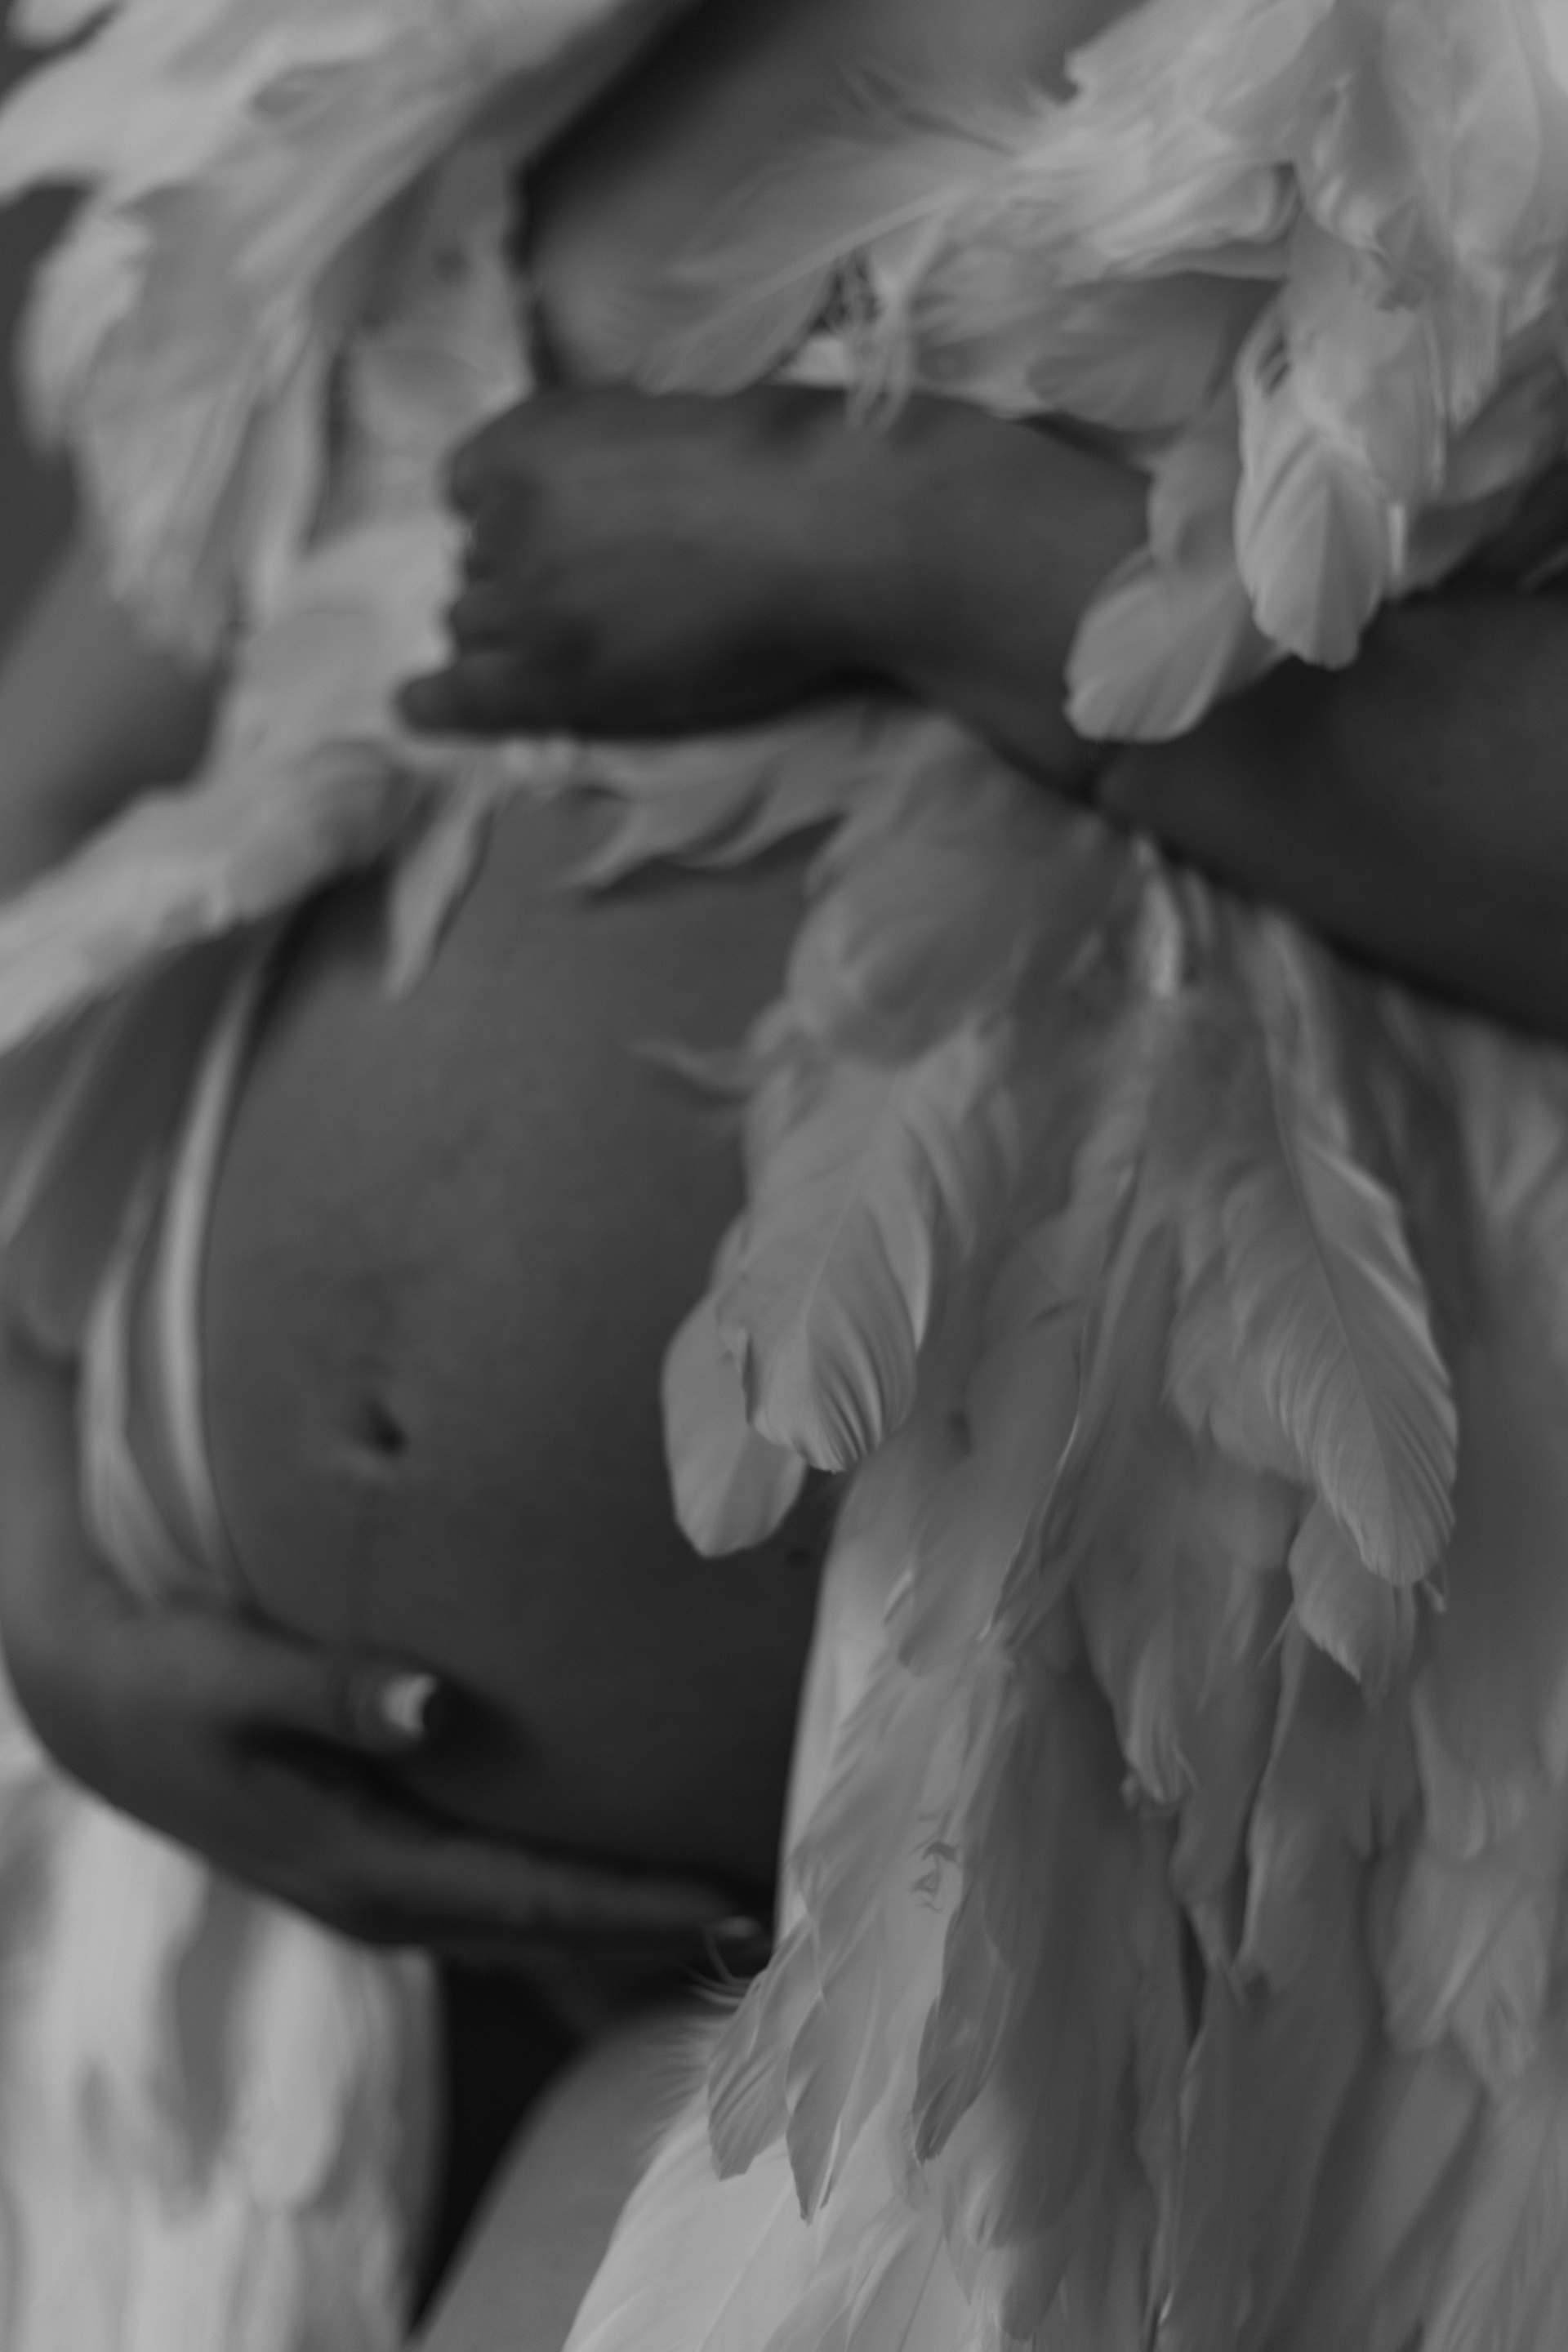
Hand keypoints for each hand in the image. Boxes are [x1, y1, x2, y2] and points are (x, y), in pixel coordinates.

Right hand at [0, 1331, 761, 1969]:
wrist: (89, 1708)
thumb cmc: (163, 1677)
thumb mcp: (232, 1673)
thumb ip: (334, 1689)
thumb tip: (432, 1704)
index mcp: (357, 1863)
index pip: (531, 1900)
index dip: (639, 1907)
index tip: (737, 1902)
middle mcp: (379, 1899)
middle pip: (549, 1934)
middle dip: (661, 1930)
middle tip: (783, 1914)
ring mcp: (377, 1891)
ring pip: (528, 1926)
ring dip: (626, 1921)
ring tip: (734, 1901)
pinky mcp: (377, 1859)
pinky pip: (499, 1895)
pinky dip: (572, 1896)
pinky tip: (626, 1866)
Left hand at [398, 385, 1147, 784]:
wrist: (833, 532)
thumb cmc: (787, 463)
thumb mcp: (668, 421)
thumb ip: (605, 459)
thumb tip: (597, 502)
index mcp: (532, 434)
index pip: (470, 487)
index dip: (510, 517)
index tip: (554, 536)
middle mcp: (507, 513)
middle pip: (476, 566)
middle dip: (516, 582)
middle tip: (593, 601)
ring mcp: (527, 599)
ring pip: (475, 628)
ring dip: (512, 638)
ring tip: (578, 650)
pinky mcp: (558, 676)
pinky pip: (466, 696)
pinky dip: (437, 704)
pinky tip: (412, 709)